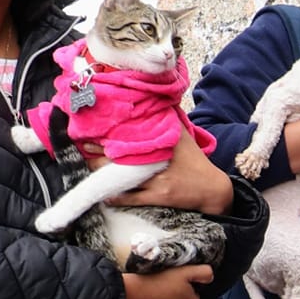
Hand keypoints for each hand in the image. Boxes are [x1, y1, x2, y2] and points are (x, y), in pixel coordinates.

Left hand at [84, 135, 234, 215]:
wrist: (214, 191)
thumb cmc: (196, 163)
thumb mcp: (184, 138)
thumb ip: (170, 120)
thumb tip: (158, 100)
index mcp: (164, 146)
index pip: (132, 138)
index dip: (111, 134)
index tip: (94, 129)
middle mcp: (159, 163)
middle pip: (122, 158)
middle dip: (100, 153)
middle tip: (86, 146)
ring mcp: (158, 182)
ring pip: (123, 179)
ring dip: (103, 175)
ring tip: (89, 166)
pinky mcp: (159, 198)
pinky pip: (132, 199)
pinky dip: (116, 197)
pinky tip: (104, 195)